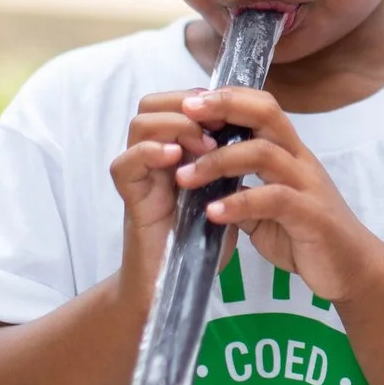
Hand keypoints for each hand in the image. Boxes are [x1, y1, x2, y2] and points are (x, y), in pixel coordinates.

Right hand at [108, 91, 223, 313]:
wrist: (174, 287)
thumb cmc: (202, 241)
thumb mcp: (225, 193)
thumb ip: (231, 162)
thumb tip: (259, 128)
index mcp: (176, 150)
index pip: (178, 102)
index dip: (204, 97)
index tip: (233, 109)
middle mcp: (154, 157)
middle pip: (153, 103)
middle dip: (187, 103)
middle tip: (217, 122)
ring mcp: (141, 176)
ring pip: (140, 124)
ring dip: (176, 126)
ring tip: (204, 145)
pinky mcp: (131, 200)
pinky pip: (124, 164)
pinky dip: (150, 153)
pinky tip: (176, 159)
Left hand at [176, 88, 383, 304]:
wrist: (354, 269)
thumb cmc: (310, 237)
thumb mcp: (268, 212)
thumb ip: (243, 194)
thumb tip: (208, 189)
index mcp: (290, 154)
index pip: (263, 108)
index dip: (229, 98)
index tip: (191, 102)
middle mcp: (300, 161)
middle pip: (266, 114)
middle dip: (225, 107)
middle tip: (185, 114)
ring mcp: (308, 186)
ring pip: (264, 153)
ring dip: (218, 161)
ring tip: (185, 177)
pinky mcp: (311, 215)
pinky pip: (273, 199)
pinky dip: (238, 204)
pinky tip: (212, 213)